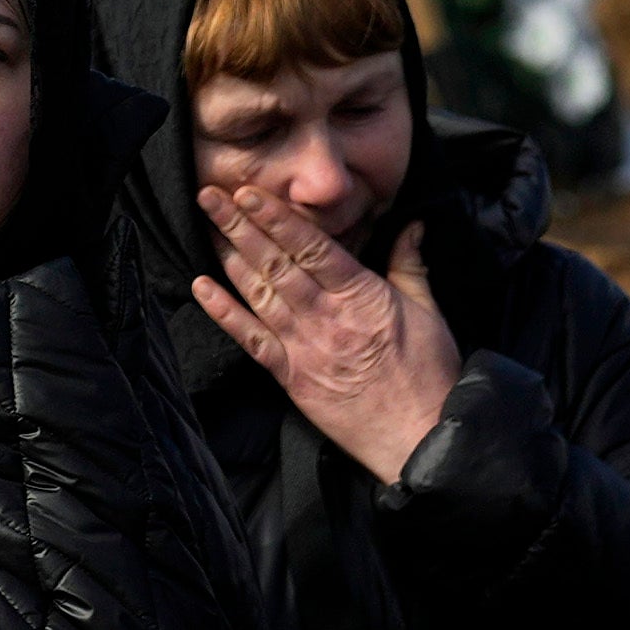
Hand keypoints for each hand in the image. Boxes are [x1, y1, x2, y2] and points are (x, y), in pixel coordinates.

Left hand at [186, 181, 462, 481]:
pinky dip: (224, 314)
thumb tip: (412, 224)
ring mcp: (304, 348)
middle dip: (240, 226)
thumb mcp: (428, 311)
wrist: (419, 437)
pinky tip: (200, 288)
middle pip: (276, 263)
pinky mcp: (291, 377)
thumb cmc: (429, 375)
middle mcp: (326, 318)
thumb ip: (409, 265)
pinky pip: (251, 340)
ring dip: (229, 257)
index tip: (250, 192)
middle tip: (210, 194)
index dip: (277, 218)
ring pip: (259, 293)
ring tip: (206, 225)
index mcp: (361, 296)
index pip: (312, 248)